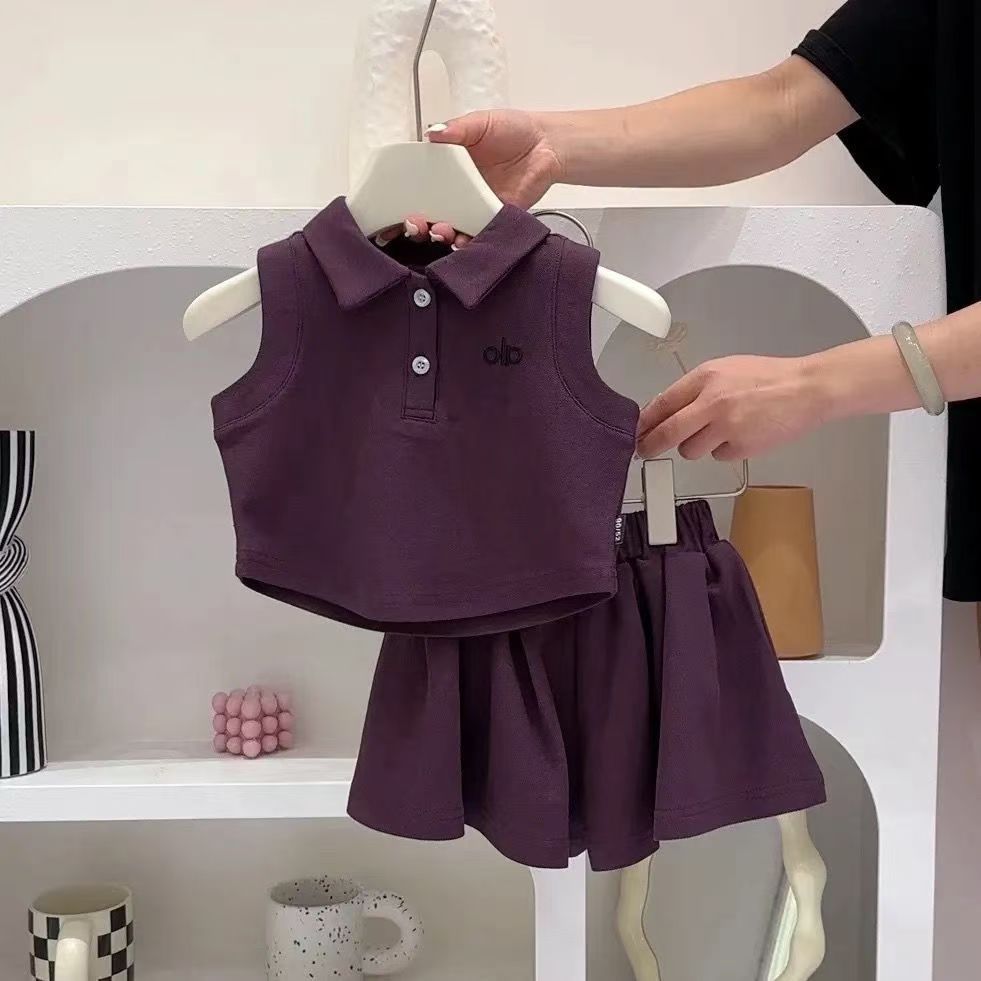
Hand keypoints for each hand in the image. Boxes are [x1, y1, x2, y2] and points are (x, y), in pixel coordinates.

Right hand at [377, 109, 562, 247]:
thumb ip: (458, 129)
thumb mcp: (481, 122)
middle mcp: (459, 192)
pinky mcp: (496, 220)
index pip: (421, 187)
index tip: (393, 209)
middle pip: (432, 213)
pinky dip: (470, 241)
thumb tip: (432, 133)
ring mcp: (476, 209)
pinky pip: (479, 235)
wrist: (548, 145)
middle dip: (419, 224)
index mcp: (448, 169)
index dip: (405, 199)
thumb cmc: (514, 130)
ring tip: (441, 231)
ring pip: (453, 228)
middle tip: (415, 224)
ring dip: (443, 235)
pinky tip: (464, 241)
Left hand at [636, 355, 823, 461]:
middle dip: (652, 445)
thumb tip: (667, 410)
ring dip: (697, 446)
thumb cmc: (768, 378)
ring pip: (690, 450)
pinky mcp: (741, 447)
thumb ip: (697, 388)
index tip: (635, 431)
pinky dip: (725, 450)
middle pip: (668, 433)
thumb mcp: (726, 371)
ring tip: (719, 431)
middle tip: (645, 451)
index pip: (662, 403)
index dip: (645, 422)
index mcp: (705, 377)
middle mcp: (712, 402)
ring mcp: (726, 426)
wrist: (807, 389)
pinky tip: (742, 435)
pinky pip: (718, 456)